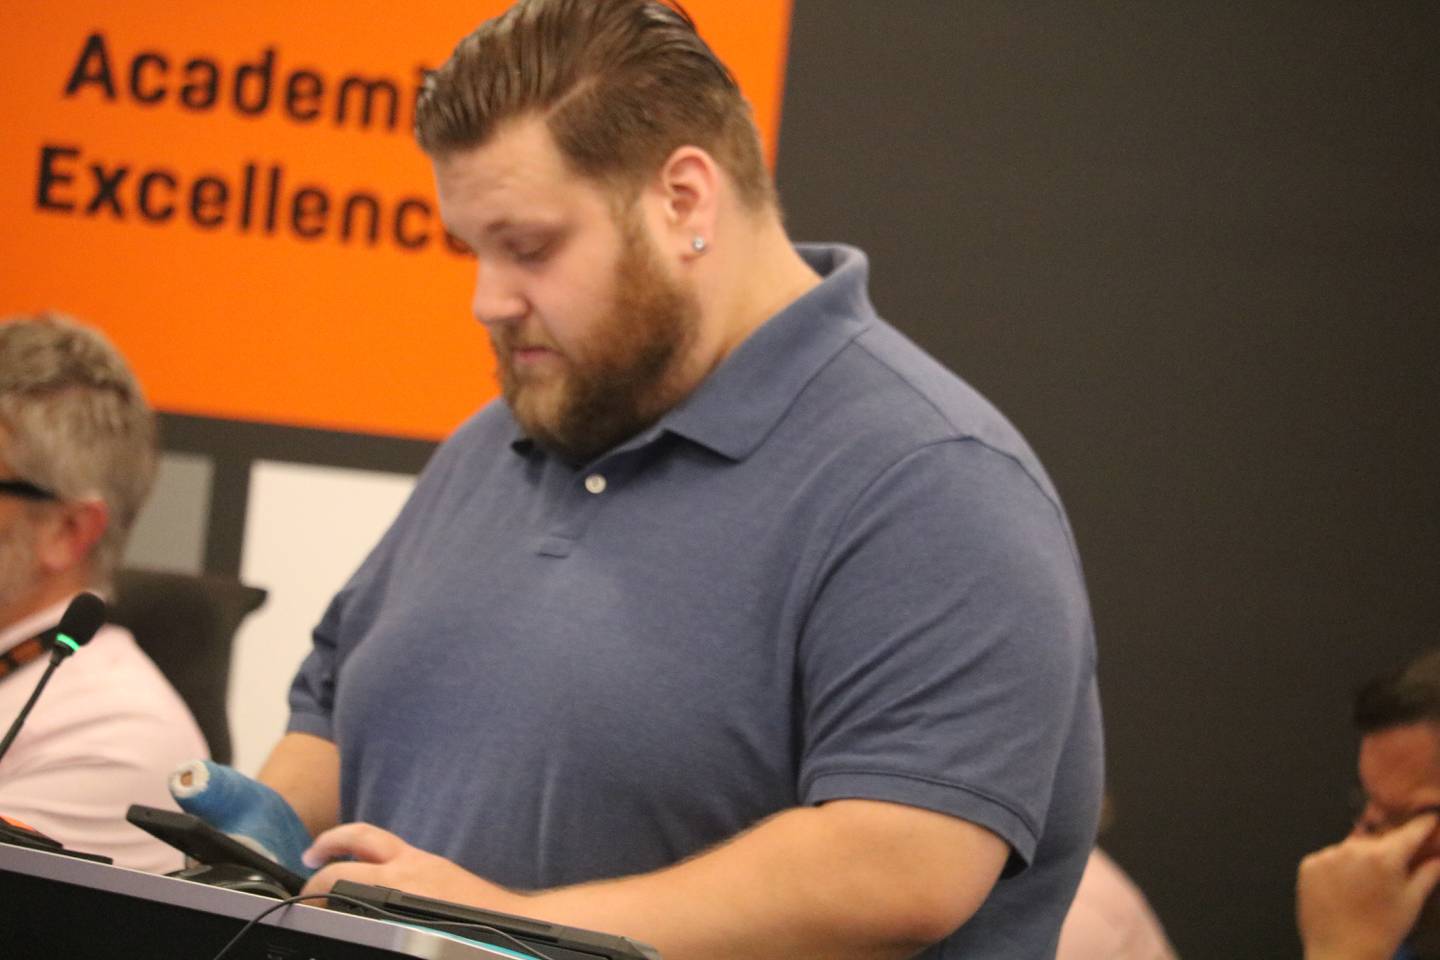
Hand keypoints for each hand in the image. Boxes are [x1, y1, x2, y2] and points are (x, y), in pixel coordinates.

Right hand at [300, 821, 527, 914]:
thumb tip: (358, 921)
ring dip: (352, 843)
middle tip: (308, 859)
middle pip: (360, 838)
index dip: (315, 886)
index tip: (304, 897)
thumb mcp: (414, 932)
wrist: (517, 925)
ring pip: (381, 839)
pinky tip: (372, 873)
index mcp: (401, 884)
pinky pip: (400, 851)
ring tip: (330, 854)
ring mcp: (426, 861)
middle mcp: (412, 865)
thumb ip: (380, 922)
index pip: (341, 876)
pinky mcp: (438, 865)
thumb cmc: (473, 934)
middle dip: (328, 843)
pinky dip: (378, 855)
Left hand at [1297, 812, 1439, 959]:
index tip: (1428, 818)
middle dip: (1388, 849)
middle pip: (1378, 839)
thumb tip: (1438, 856)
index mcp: (1384, 857)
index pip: (1409, 830)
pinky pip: (1329, 857)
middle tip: (1392, 871)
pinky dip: (1338, 867)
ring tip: (1364, 888)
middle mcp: (1353, 849)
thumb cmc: (1380, 932)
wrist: (1340, 953)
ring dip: (1360, 859)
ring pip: (1351, 848)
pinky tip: (1344, 889)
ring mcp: (1328, 855)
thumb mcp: (1411, 902)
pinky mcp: (1309, 864)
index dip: (1422, 824)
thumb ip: (1427, 873)